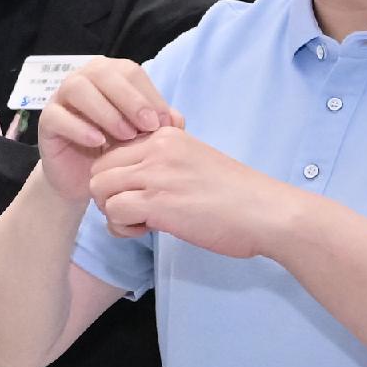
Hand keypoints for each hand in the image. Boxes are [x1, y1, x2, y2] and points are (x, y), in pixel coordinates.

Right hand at [40, 58, 174, 201]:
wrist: (84, 179)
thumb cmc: (115, 151)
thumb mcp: (143, 137)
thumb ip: (160, 124)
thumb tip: (175, 119)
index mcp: (110, 75)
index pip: (130, 72)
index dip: (149, 94)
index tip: (165, 122)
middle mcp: (84, 79)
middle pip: (104, 73)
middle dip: (130, 99)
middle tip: (148, 126)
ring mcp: (61, 97)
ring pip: (79, 88)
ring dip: (106, 111)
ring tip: (125, 136)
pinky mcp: (46, 120)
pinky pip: (59, 116)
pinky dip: (80, 128)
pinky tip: (98, 143)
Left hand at [85, 127, 294, 257]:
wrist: (267, 213)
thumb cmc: (237, 196)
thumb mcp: (196, 161)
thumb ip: (165, 161)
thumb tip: (135, 176)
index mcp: (167, 136)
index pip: (114, 149)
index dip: (119, 177)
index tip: (140, 193)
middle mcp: (158, 148)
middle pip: (99, 168)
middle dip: (109, 195)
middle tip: (136, 211)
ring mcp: (157, 174)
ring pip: (100, 189)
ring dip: (114, 212)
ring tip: (141, 222)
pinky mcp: (158, 202)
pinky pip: (113, 212)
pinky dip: (123, 227)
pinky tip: (148, 230)